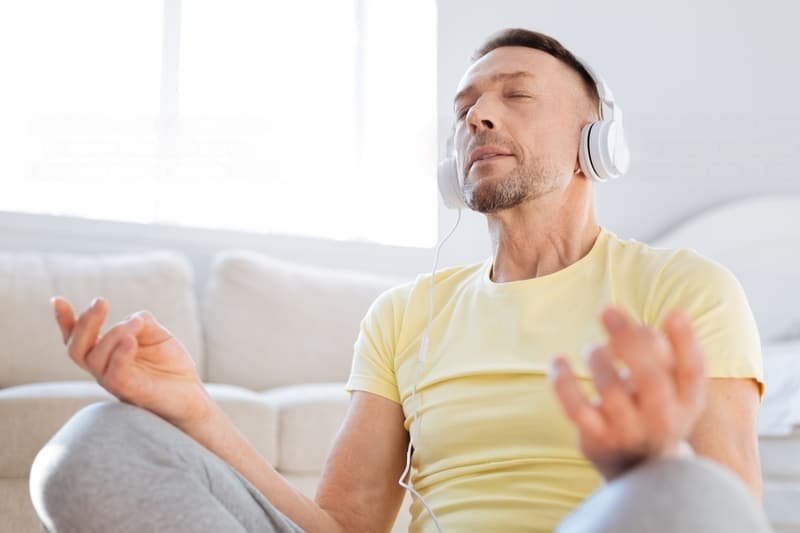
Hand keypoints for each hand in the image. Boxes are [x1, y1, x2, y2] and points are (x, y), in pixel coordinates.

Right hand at [51, 296, 211, 428]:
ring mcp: (114, 382)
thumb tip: (131, 319)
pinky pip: (114, 375)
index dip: (65, 321)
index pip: (77, 338)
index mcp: (106, 353)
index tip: (57, 300)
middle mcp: (103, 368)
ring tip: (135, 323)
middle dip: (84, 323)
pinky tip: (131, 340)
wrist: (191, 393)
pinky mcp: (129, 392)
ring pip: (93, 359)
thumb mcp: (156, 334)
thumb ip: (140, 322)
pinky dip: (120, 354)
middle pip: (76, 348)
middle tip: (100, 301)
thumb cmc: (170, 364)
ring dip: (112, 334)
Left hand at [549, 306, 706, 480]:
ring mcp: (629, 431)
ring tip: (594, 349)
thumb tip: (650, 320)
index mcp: (686, 399)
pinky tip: (558, 360)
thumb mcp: (670, 385)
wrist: (638, 468)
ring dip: (597, 355)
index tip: (674, 313)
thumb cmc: (654, 408)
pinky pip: (576, 408)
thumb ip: (662, 351)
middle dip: (628, 339)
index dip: (685, 342)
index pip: (692, 370)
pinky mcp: (597, 438)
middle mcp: (663, 418)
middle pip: (649, 377)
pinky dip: (563, 381)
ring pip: (610, 388)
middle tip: (607, 309)